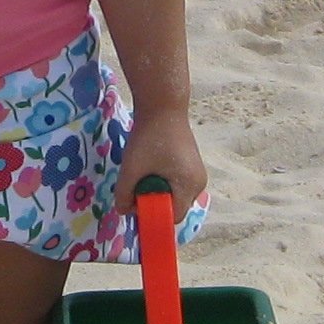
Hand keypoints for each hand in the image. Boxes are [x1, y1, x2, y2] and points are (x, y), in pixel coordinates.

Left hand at [116, 107, 206, 225]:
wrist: (162, 106)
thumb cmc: (148, 137)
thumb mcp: (131, 167)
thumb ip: (124, 194)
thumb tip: (124, 212)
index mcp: (189, 185)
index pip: (172, 217)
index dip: (152, 214)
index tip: (135, 199)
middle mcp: (199, 183)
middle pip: (174, 207)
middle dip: (154, 202)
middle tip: (137, 184)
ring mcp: (198, 175)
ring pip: (175, 196)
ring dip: (157, 191)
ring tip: (144, 173)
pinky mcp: (192, 167)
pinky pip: (177, 186)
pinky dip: (163, 182)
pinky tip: (152, 167)